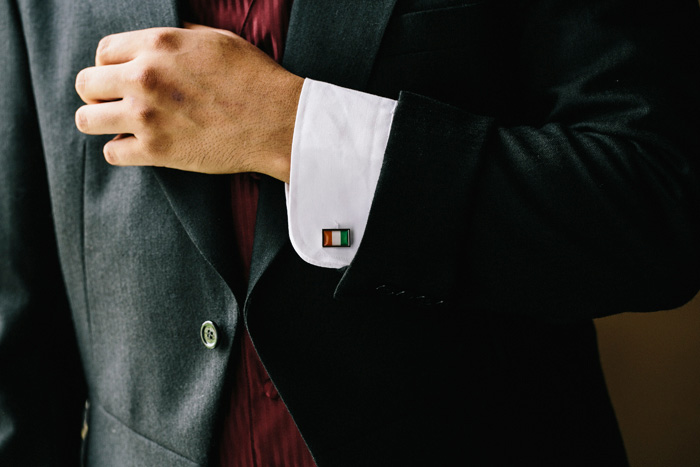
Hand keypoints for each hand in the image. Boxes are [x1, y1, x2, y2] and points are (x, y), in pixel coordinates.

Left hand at [74, 23, 302, 181]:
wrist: (278, 122)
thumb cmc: (255, 79)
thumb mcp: (217, 40)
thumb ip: (179, 37)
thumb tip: (159, 42)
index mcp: (157, 45)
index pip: (103, 52)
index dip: (110, 66)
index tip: (122, 78)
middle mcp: (144, 77)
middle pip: (86, 84)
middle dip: (98, 93)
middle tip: (116, 103)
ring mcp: (146, 116)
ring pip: (87, 119)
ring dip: (101, 122)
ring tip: (119, 127)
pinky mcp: (157, 151)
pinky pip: (112, 154)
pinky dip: (122, 152)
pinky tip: (139, 148)